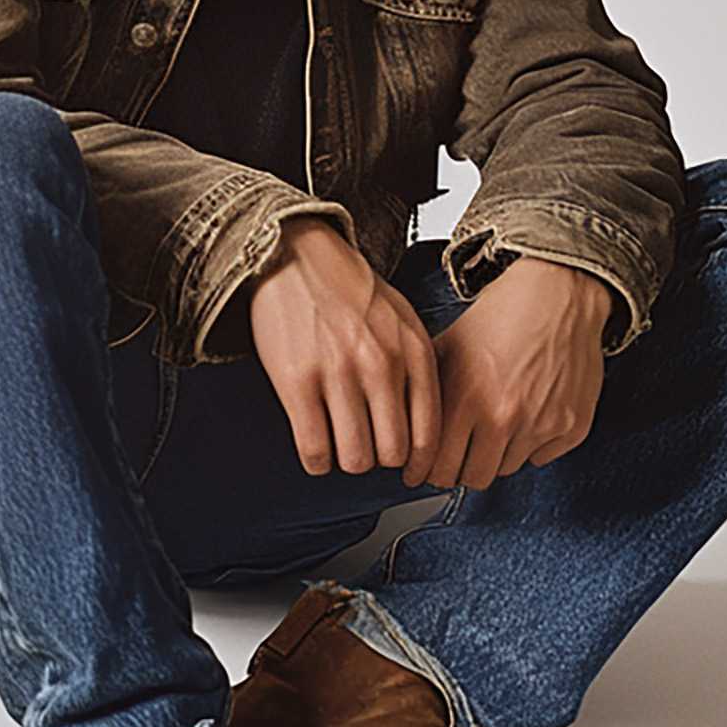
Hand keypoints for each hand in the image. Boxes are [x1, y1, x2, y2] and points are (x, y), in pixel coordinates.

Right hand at [246, 216, 443, 478]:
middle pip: (391, 454)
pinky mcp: (297, 382)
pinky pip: (314, 449)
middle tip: (367, 449)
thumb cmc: (352, 292)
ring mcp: (338, 374)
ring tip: (340, 445)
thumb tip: (424, 430)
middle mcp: (381, 365)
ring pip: (354, 458)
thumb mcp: (404, 321)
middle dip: (379, 460)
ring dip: (346, 460)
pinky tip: (316, 447)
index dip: (418, 464)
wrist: (298, 254)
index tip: (406, 471)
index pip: (428, 434)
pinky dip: (316, 460)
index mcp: (413, 353)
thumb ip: (419, 369)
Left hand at [414, 257, 609, 492]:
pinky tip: (526, 415)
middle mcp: (505, 416)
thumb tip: (404, 427)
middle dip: (460, 470)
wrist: (558, 293)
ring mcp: (542, 424)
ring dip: (496, 455)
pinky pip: (542, 457)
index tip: (423, 473)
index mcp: (467, 398)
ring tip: (494, 424)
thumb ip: (426, 390)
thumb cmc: (503, 314)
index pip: (440, 468)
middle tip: (458, 456)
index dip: (427, 473)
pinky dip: (531, 445)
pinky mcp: (571, 426)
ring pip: (507, 469)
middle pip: (474, 478)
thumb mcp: (449, 345)